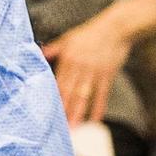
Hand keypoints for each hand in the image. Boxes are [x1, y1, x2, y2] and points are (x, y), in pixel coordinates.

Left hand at [42, 0, 155, 126]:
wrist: (116, 28)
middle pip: (69, 92)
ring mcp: (94, 71)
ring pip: (84, 96)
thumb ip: (54, 49)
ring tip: (74, 128)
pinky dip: (98, 108)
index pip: (58, 82)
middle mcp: (79, 66)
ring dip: (78, 113)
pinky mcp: (107, 75)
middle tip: (59, 127)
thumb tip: (39, 53)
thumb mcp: (69, 38)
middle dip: (63, 110)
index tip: (47, 112)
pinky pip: (102, 95)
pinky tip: (95, 120)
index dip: (53, 98)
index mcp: (68, 58)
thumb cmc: (91, 33)